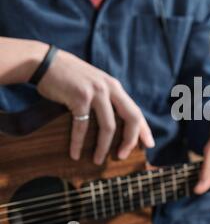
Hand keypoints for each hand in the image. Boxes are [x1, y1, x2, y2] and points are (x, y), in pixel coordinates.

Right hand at [37, 47, 153, 163]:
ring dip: (103, 147)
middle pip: (131, 118)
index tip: (149, 145)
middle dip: (129, 140)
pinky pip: (82, 126)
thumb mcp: (95, 84)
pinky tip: (75, 153)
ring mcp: (96, 92)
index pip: (136, 111)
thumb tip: (117, 124)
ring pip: (108, 126)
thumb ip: (107, 98)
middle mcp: (110, 88)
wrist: (45, 62)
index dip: (144, 130)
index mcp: (115, 87)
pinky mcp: (79, 97)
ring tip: (98, 160)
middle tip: (122, 156)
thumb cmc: (70, 77)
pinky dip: (78, 142)